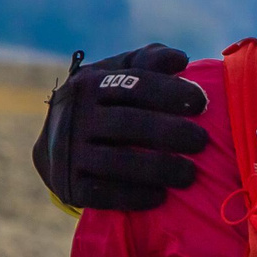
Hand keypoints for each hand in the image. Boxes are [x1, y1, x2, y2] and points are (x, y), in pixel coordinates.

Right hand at [34, 45, 209, 212]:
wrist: (54, 144)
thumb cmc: (104, 103)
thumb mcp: (117, 75)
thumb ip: (148, 62)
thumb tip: (180, 60)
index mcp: (91, 84)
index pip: (133, 85)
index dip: (169, 92)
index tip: (201, 102)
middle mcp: (76, 116)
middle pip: (127, 124)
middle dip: (168, 132)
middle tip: (202, 141)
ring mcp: (69, 152)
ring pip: (115, 162)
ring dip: (157, 168)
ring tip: (190, 174)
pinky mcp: (68, 185)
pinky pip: (101, 194)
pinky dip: (132, 196)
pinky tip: (161, 197)